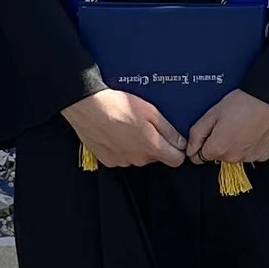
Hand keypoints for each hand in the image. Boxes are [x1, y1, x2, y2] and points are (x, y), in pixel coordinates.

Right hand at [63, 87, 184, 168]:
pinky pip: (122, 157)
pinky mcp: (108, 160)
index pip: (176, 160)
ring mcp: (122, 161)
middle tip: (145, 125)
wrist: (87, 107)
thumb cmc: (118, 105)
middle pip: (156, 157)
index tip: (173, 140)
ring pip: (138, 157)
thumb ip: (168, 130)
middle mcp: (138, 159)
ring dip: (137, 146)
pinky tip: (115, 133)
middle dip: (155, 144)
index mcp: (152, 147)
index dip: (177, 149)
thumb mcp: (150, 111)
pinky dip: (122, 148)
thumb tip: (182, 143)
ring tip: (127, 126)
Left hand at [186, 87, 268, 166]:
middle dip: (219, 143)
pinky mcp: (263, 155)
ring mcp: (249, 158)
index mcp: (218, 149)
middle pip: (218, 156)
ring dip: (235, 145)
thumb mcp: (212, 113)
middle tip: (227, 124)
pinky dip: (250, 145)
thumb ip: (197, 134)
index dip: (201, 145)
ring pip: (235, 155)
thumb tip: (190, 150)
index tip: (209, 133)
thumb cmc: (242, 102)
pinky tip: (253, 130)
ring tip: (242, 125)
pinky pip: (250, 154)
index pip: (199, 158)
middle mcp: (233, 158)